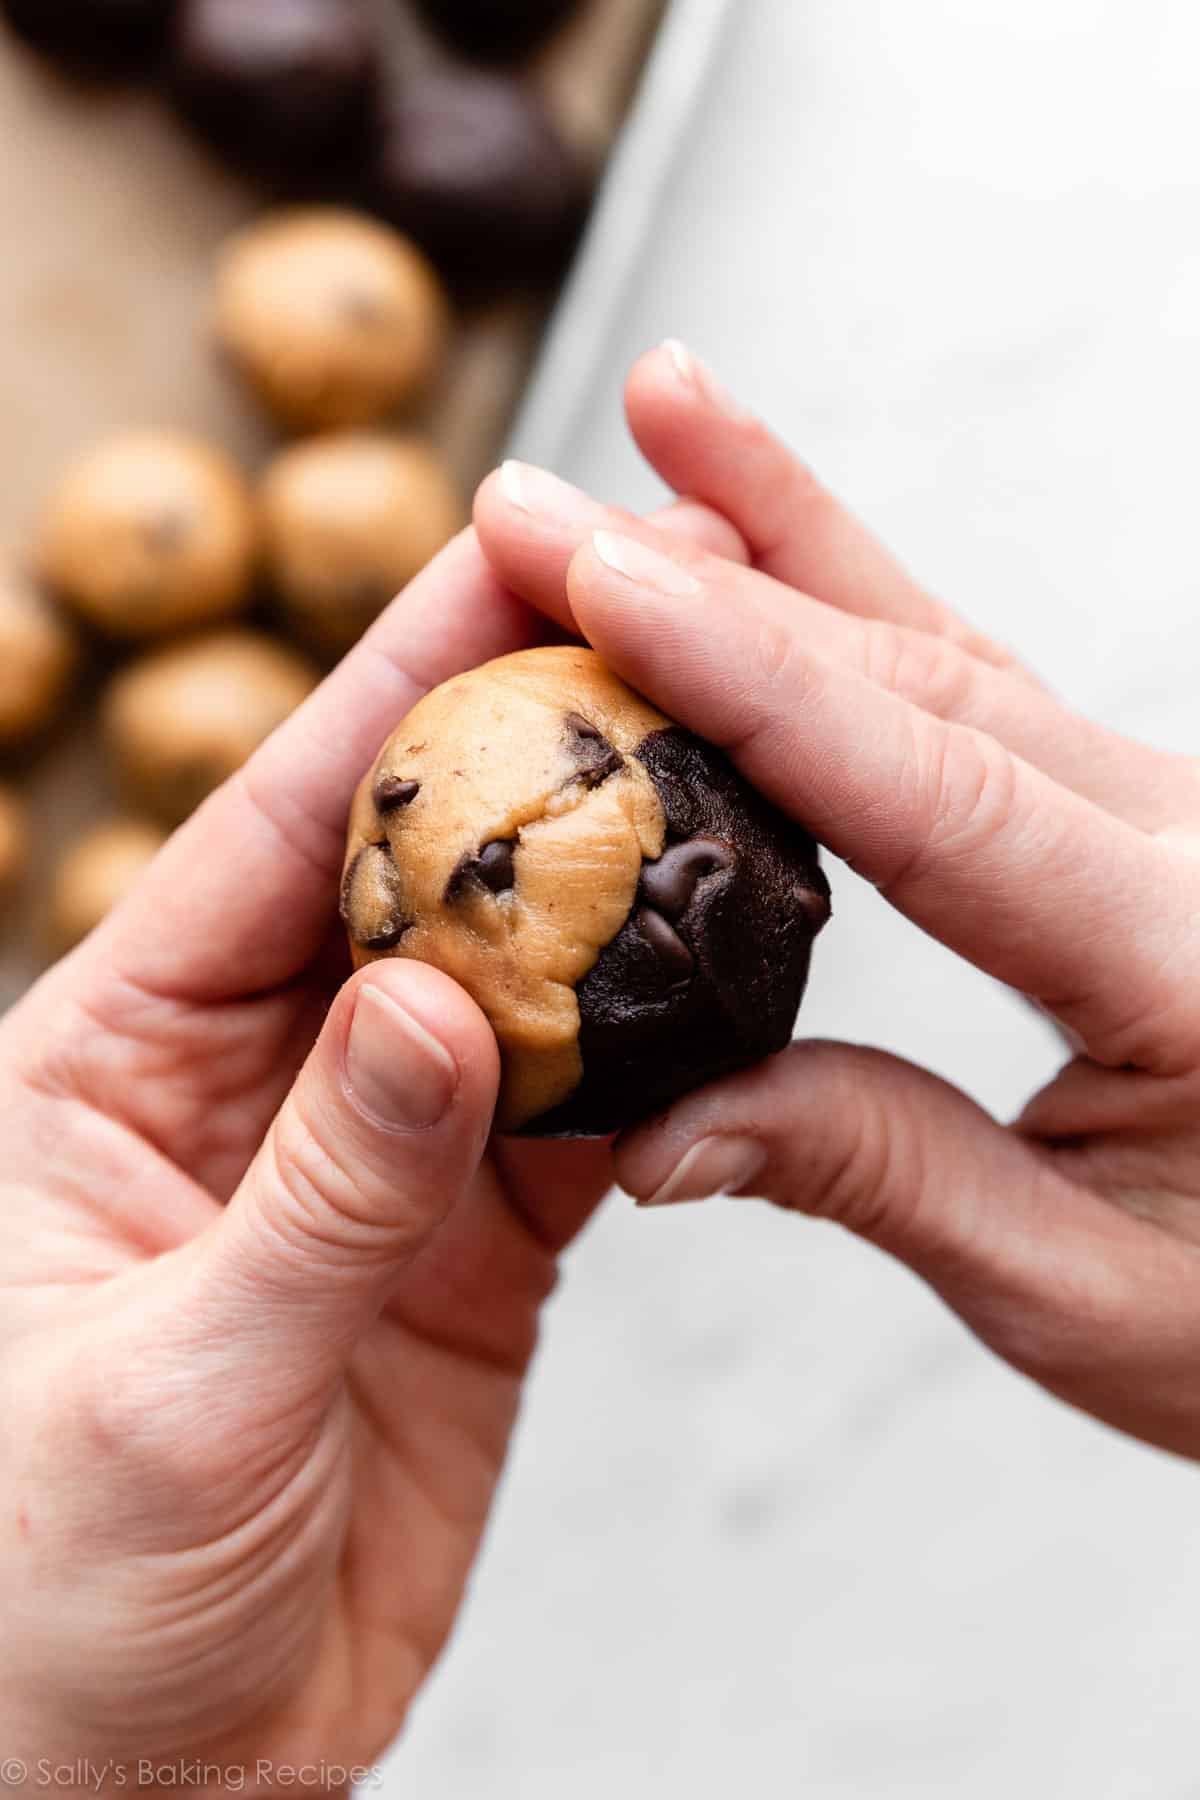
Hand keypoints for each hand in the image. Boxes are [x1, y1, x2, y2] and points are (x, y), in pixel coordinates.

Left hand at [0, 507, 756, 1777]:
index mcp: (111, 1061)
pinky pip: (575, 1122)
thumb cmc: (41, 1596)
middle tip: (663, 625)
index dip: (390, 686)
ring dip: (613, 901)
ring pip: (516, 986)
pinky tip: (724, 994)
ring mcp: (372, 1161)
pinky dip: (654, 1064)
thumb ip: (318, 1196)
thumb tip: (439, 1010)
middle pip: (406, 874)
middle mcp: (251, 1081)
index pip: (261, 829)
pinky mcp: (466, 1254)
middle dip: (531, 753)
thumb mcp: (164, 1387)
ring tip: (727, 782)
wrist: (135, 1785)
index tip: (513, 555)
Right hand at [474, 342, 1199, 1462]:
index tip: (602, 579)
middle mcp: (1182, 845)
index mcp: (1186, 959)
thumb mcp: (1082, 1296)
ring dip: (791, 537)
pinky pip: (975, 690)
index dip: (754, 681)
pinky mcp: (1124, 815)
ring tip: (662, 416)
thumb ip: (875, 1174)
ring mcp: (1161, 812)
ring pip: (947, 648)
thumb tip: (650, 1133)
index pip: (935, 792)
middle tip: (534, 509)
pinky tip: (780, 550)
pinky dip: (861, 604)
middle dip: (717, 580)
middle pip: (923, 679)